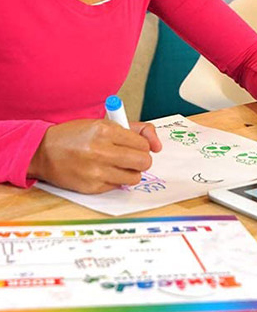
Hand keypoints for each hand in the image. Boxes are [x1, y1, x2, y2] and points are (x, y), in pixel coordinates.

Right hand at [28, 119, 161, 193]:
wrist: (44, 151)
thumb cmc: (77, 136)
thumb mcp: (105, 123)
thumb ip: (136, 130)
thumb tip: (158, 146)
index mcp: (105, 131)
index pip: (143, 144)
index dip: (143, 146)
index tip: (136, 146)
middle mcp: (101, 151)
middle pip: (144, 162)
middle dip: (142, 160)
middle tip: (132, 157)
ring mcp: (96, 171)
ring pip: (135, 177)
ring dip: (131, 172)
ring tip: (118, 164)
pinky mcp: (92, 187)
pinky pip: (119, 186)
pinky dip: (116, 179)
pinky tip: (104, 171)